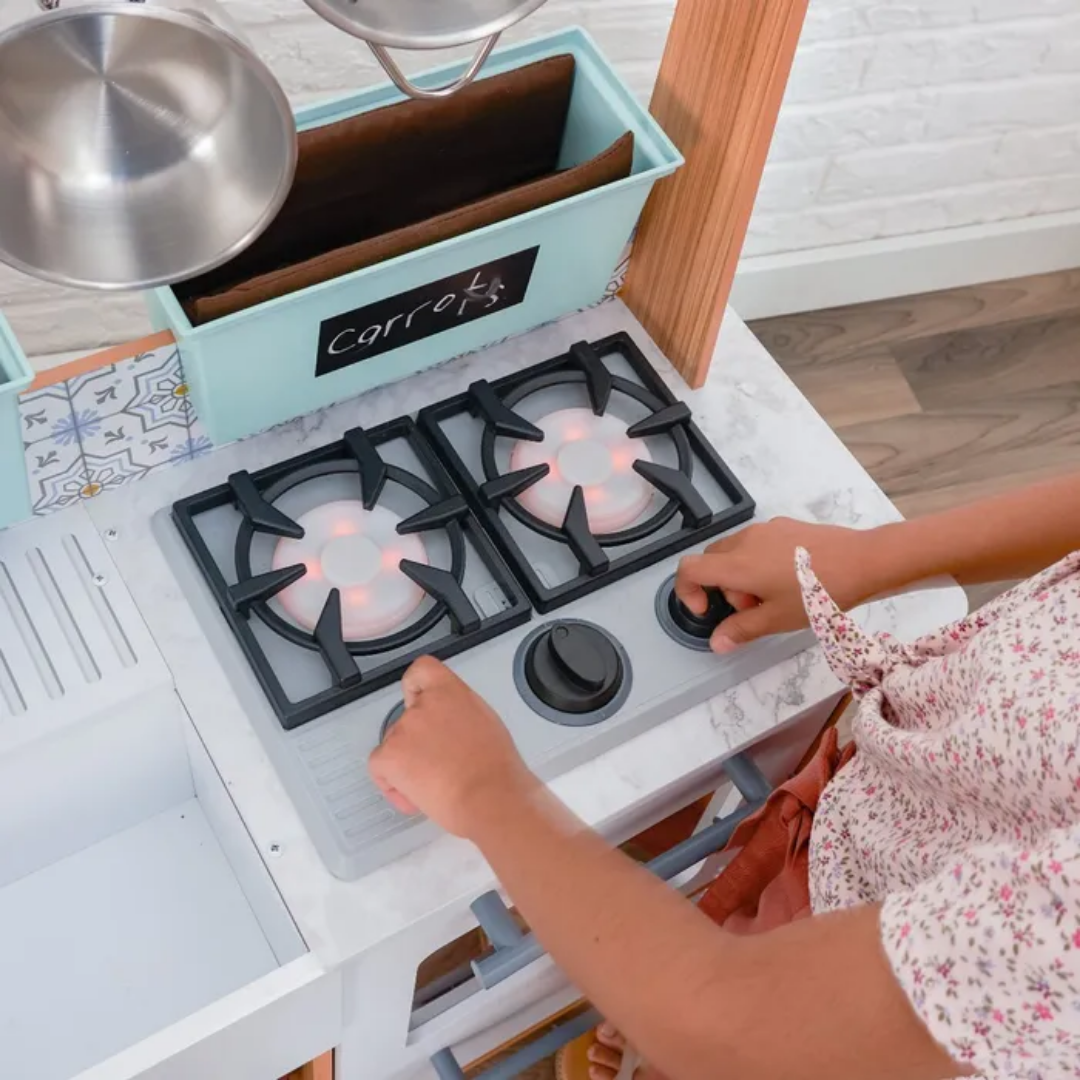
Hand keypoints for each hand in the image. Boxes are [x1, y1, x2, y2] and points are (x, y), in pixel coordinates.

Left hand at [368, 656, 538, 837]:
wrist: (489, 797)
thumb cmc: (497, 771)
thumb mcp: (487, 724)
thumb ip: (460, 715)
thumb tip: (451, 728)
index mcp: (451, 692)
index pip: (422, 671)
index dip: (416, 688)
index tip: (418, 702)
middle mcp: (424, 705)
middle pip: (407, 718)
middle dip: (417, 743)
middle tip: (439, 765)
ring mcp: (404, 728)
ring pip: (393, 746)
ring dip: (407, 765)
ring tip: (435, 785)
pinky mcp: (390, 755)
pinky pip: (379, 768)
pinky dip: (391, 784)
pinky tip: (416, 796)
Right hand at [675, 518, 874, 652]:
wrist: (864, 561)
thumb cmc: (819, 593)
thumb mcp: (778, 619)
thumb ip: (742, 630)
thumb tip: (717, 642)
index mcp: (737, 564)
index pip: (688, 569)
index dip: (687, 592)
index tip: (709, 610)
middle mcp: (745, 540)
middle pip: (711, 561)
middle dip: (722, 588)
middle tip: (752, 609)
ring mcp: (765, 529)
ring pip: (734, 552)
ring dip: (740, 576)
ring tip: (773, 596)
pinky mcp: (784, 526)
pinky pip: (756, 543)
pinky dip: (758, 562)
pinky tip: (789, 579)